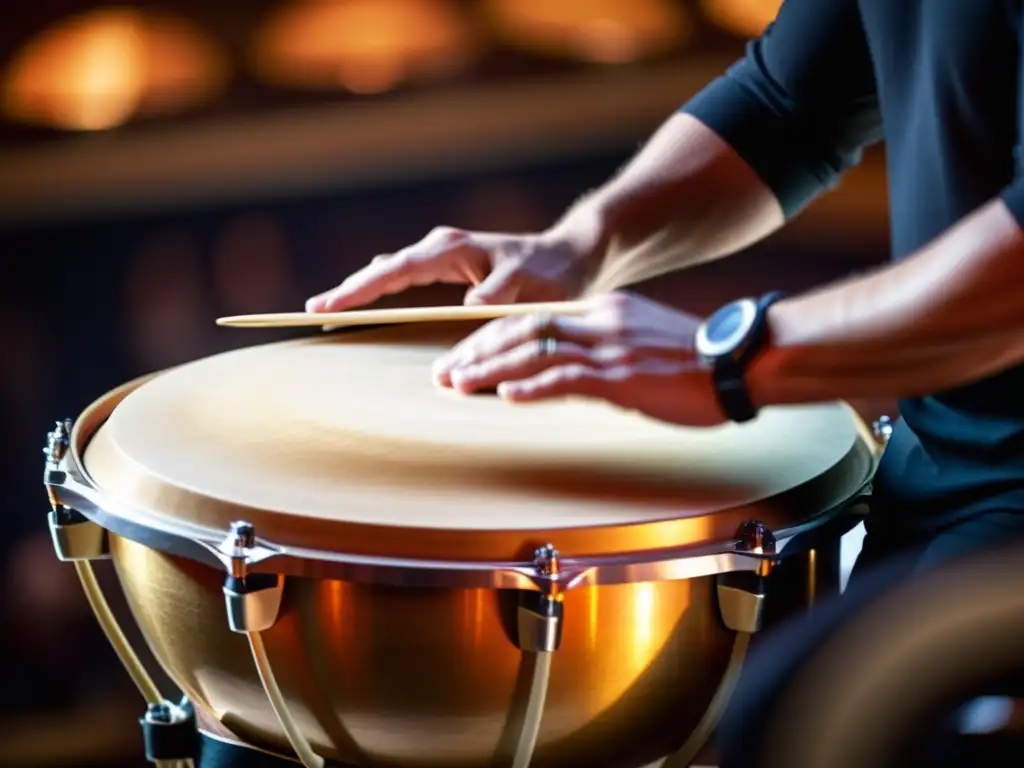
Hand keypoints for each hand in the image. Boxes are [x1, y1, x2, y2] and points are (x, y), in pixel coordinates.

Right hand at [306, 221, 601, 311]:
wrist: (569, 256)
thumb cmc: (552, 273)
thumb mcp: (530, 284)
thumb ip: (502, 291)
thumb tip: (471, 304)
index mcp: (452, 250)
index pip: (395, 271)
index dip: (360, 289)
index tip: (327, 305)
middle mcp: (441, 247)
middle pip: (383, 268)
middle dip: (349, 289)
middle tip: (313, 311)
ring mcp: (442, 255)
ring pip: (390, 270)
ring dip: (360, 288)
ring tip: (327, 310)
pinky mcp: (447, 265)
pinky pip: (403, 276)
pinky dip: (380, 289)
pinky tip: (364, 304)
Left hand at [432, 291, 726, 426]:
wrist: (741, 360)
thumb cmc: (696, 361)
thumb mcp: (642, 343)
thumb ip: (604, 351)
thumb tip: (569, 372)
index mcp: (603, 311)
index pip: (534, 320)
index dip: (492, 338)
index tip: (464, 356)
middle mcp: (600, 322)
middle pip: (523, 330)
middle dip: (478, 352)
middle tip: (444, 373)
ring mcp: (610, 348)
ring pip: (535, 351)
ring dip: (491, 370)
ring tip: (458, 384)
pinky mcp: (623, 377)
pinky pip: (568, 378)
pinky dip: (533, 387)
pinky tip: (506, 397)